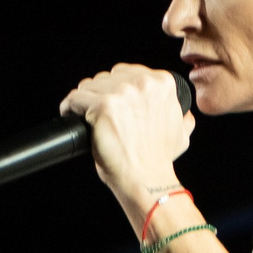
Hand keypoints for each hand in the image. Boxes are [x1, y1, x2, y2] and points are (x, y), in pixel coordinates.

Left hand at [59, 64, 193, 215]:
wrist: (147, 179)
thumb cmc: (159, 160)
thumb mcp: (182, 131)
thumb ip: (181, 115)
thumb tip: (183, 112)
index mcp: (162, 83)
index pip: (126, 73)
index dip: (115, 88)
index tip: (110, 101)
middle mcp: (143, 83)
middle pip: (106, 78)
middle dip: (100, 94)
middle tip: (97, 113)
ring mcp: (122, 94)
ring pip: (89, 86)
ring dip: (85, 100)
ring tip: (84, 115)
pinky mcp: (103, 106)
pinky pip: (74, 99)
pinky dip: (69, 108)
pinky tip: (71, 115)